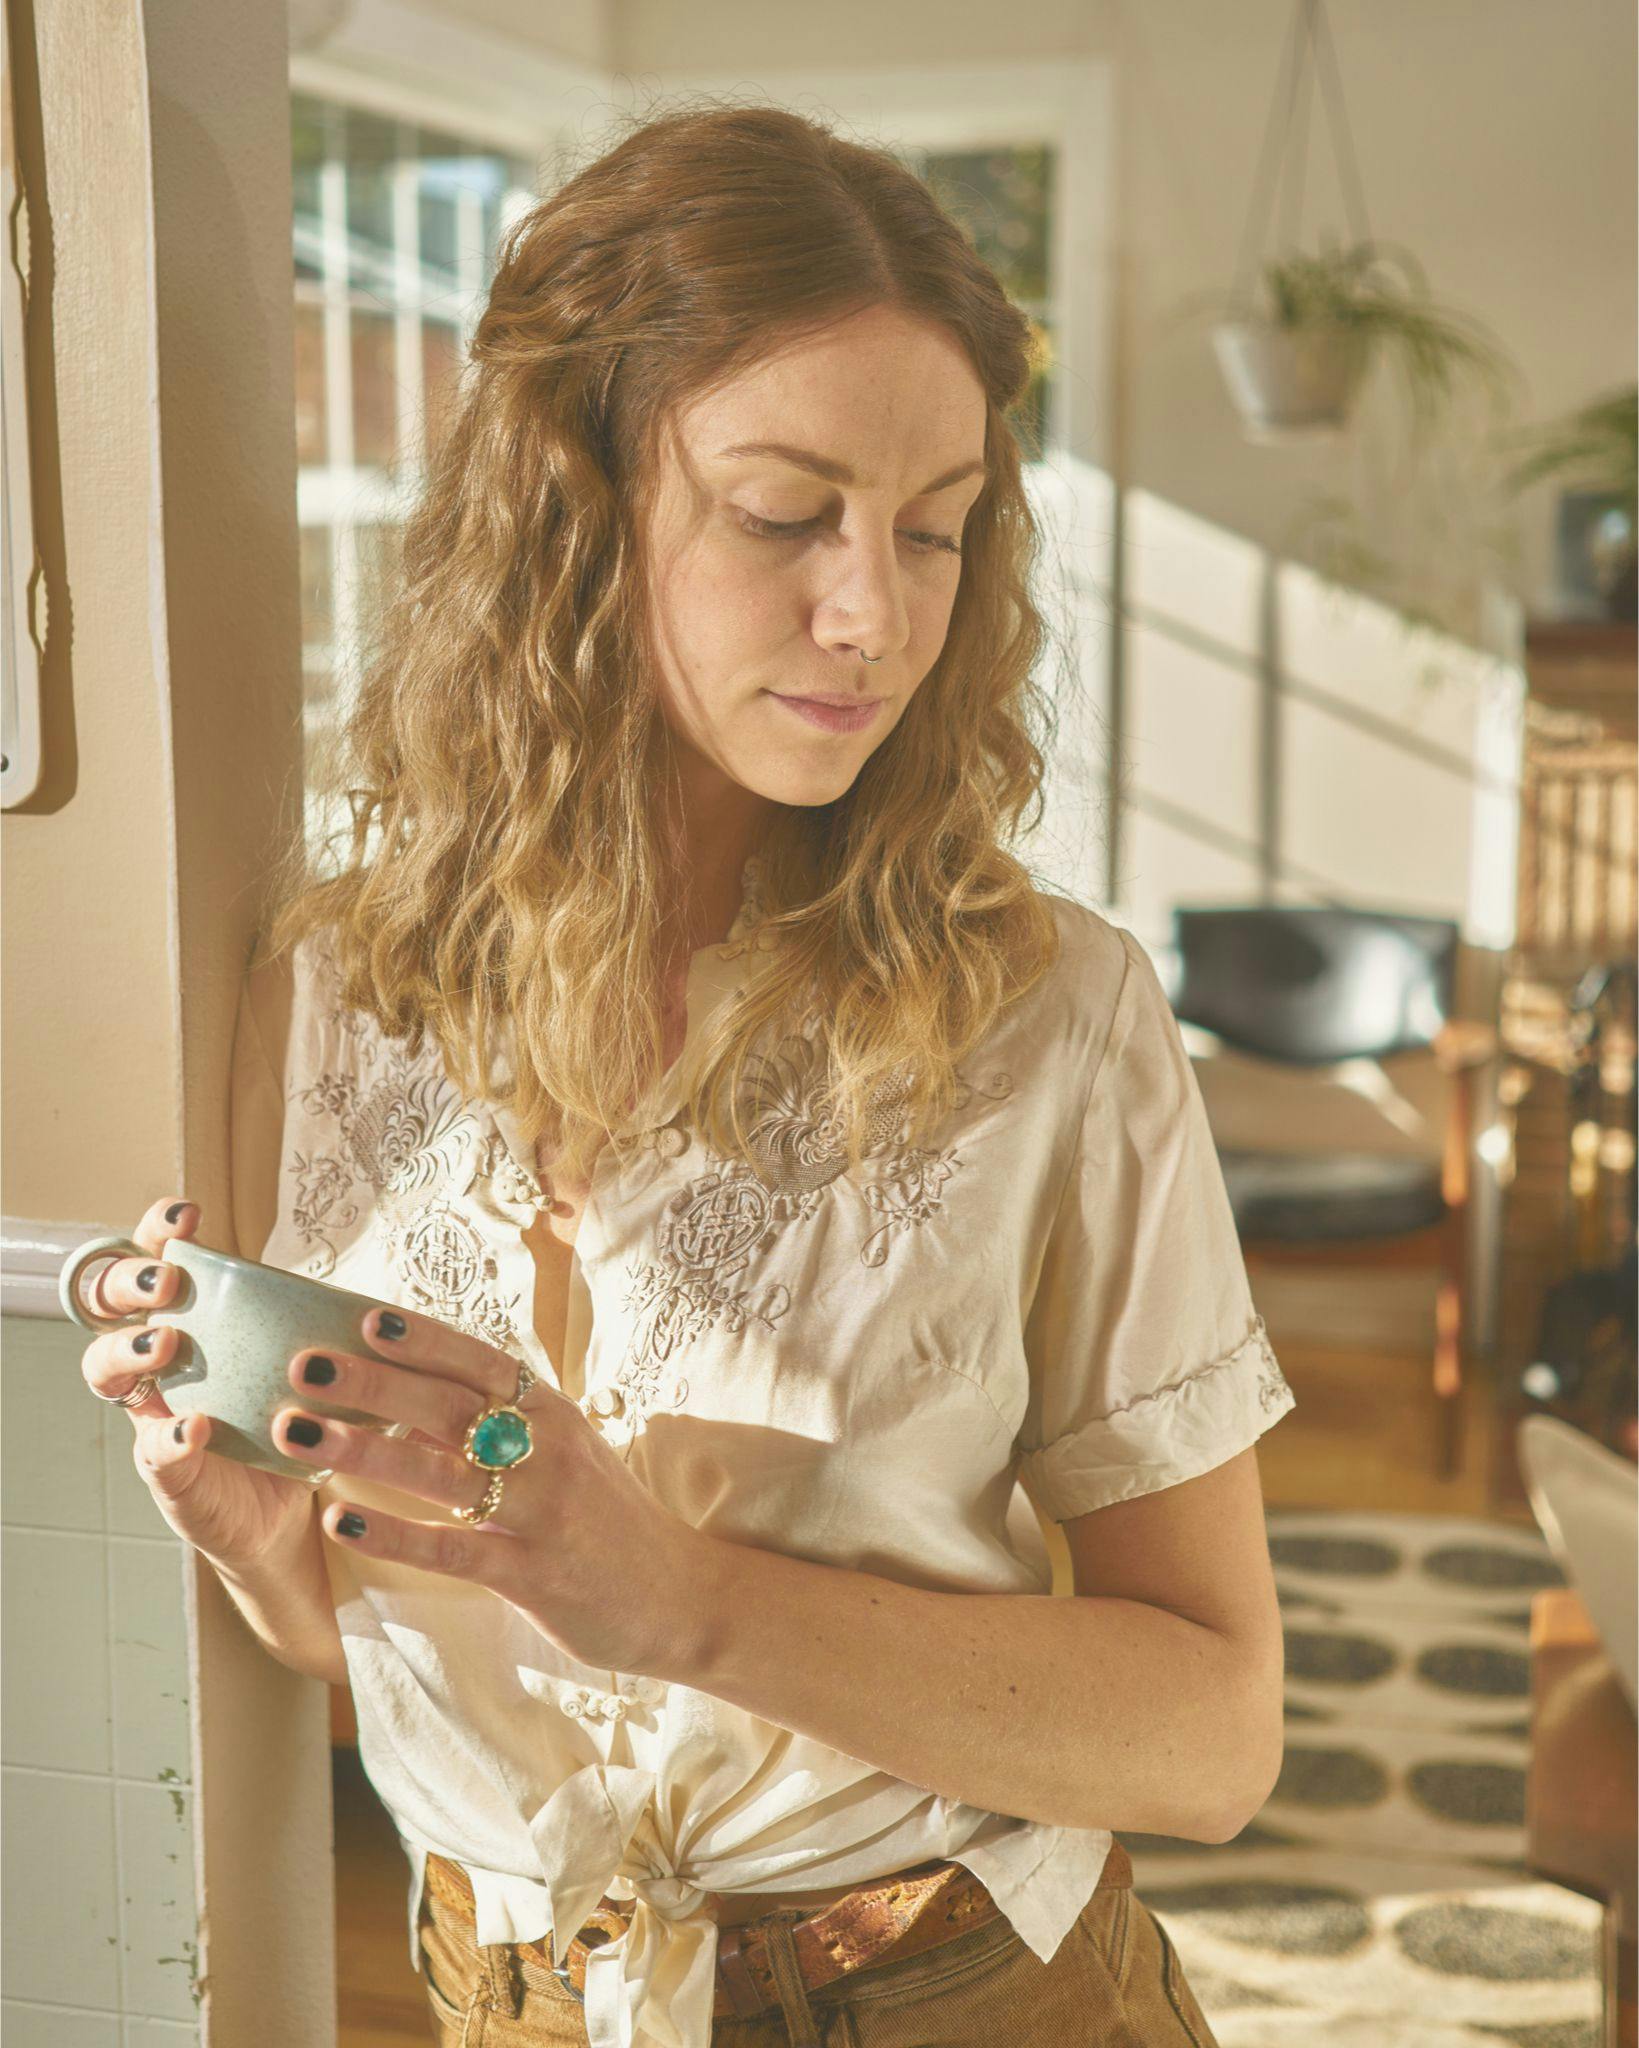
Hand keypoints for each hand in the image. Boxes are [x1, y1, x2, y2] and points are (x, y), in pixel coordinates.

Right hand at [78, 1197, 318, 1571]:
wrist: (289, 1512)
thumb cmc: (296, 1423)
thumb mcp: (309, 1368)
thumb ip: (321, 1332)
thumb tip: (384, 1307)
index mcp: (192, 1322)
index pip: (154, 1260)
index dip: (156, 1232)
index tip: (186, 1216)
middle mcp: (158, 1361)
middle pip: (108, 1304)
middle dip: (130, 1282)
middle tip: (168, 1282)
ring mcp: (153, 1413)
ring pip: (106, 1369)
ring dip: (132, 1348)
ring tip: (168, 1342)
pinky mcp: (166, 1471)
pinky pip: (154, 1449)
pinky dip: (171, 1436)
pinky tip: (195, 1427)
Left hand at [277, 1303, 711, 1675]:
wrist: (679, 1596)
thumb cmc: (606, 1519)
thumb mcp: (563, 1454)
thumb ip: (496, 1425)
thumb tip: (411, 1398)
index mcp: (554, 1413)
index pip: (481, 1362)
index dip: (423, 1339)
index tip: (363, 1317)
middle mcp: (548, 1452)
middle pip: (449, 1405)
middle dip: (371, 1382)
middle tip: (302, 1366)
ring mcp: (541, 1512)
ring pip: (442, 1471)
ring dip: (364, 1448)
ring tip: (298, 1432)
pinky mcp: (531, 1574)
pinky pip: (451, 1549)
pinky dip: (393, 1533)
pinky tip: (340, 1519)